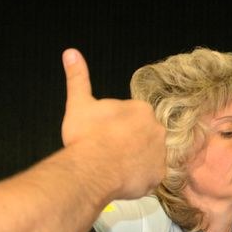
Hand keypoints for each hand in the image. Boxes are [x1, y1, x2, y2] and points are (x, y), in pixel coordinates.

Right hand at [60, 48, 166, 198]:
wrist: (92, 169)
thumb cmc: (86, 137)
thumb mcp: (79, 103)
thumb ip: (78, 78)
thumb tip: (71, 53)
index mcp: (141, 110)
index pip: (132, 117)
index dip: (116, 127)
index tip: (104, 135)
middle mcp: (157, 130)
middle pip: (142, 136)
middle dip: (128, 143)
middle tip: (108, 151)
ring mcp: (161, 154)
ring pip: (148, 157)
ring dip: (135, 161)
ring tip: (114, 166)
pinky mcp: (159, 176)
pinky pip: (151, 177)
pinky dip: (139, 178)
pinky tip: (123, 178)